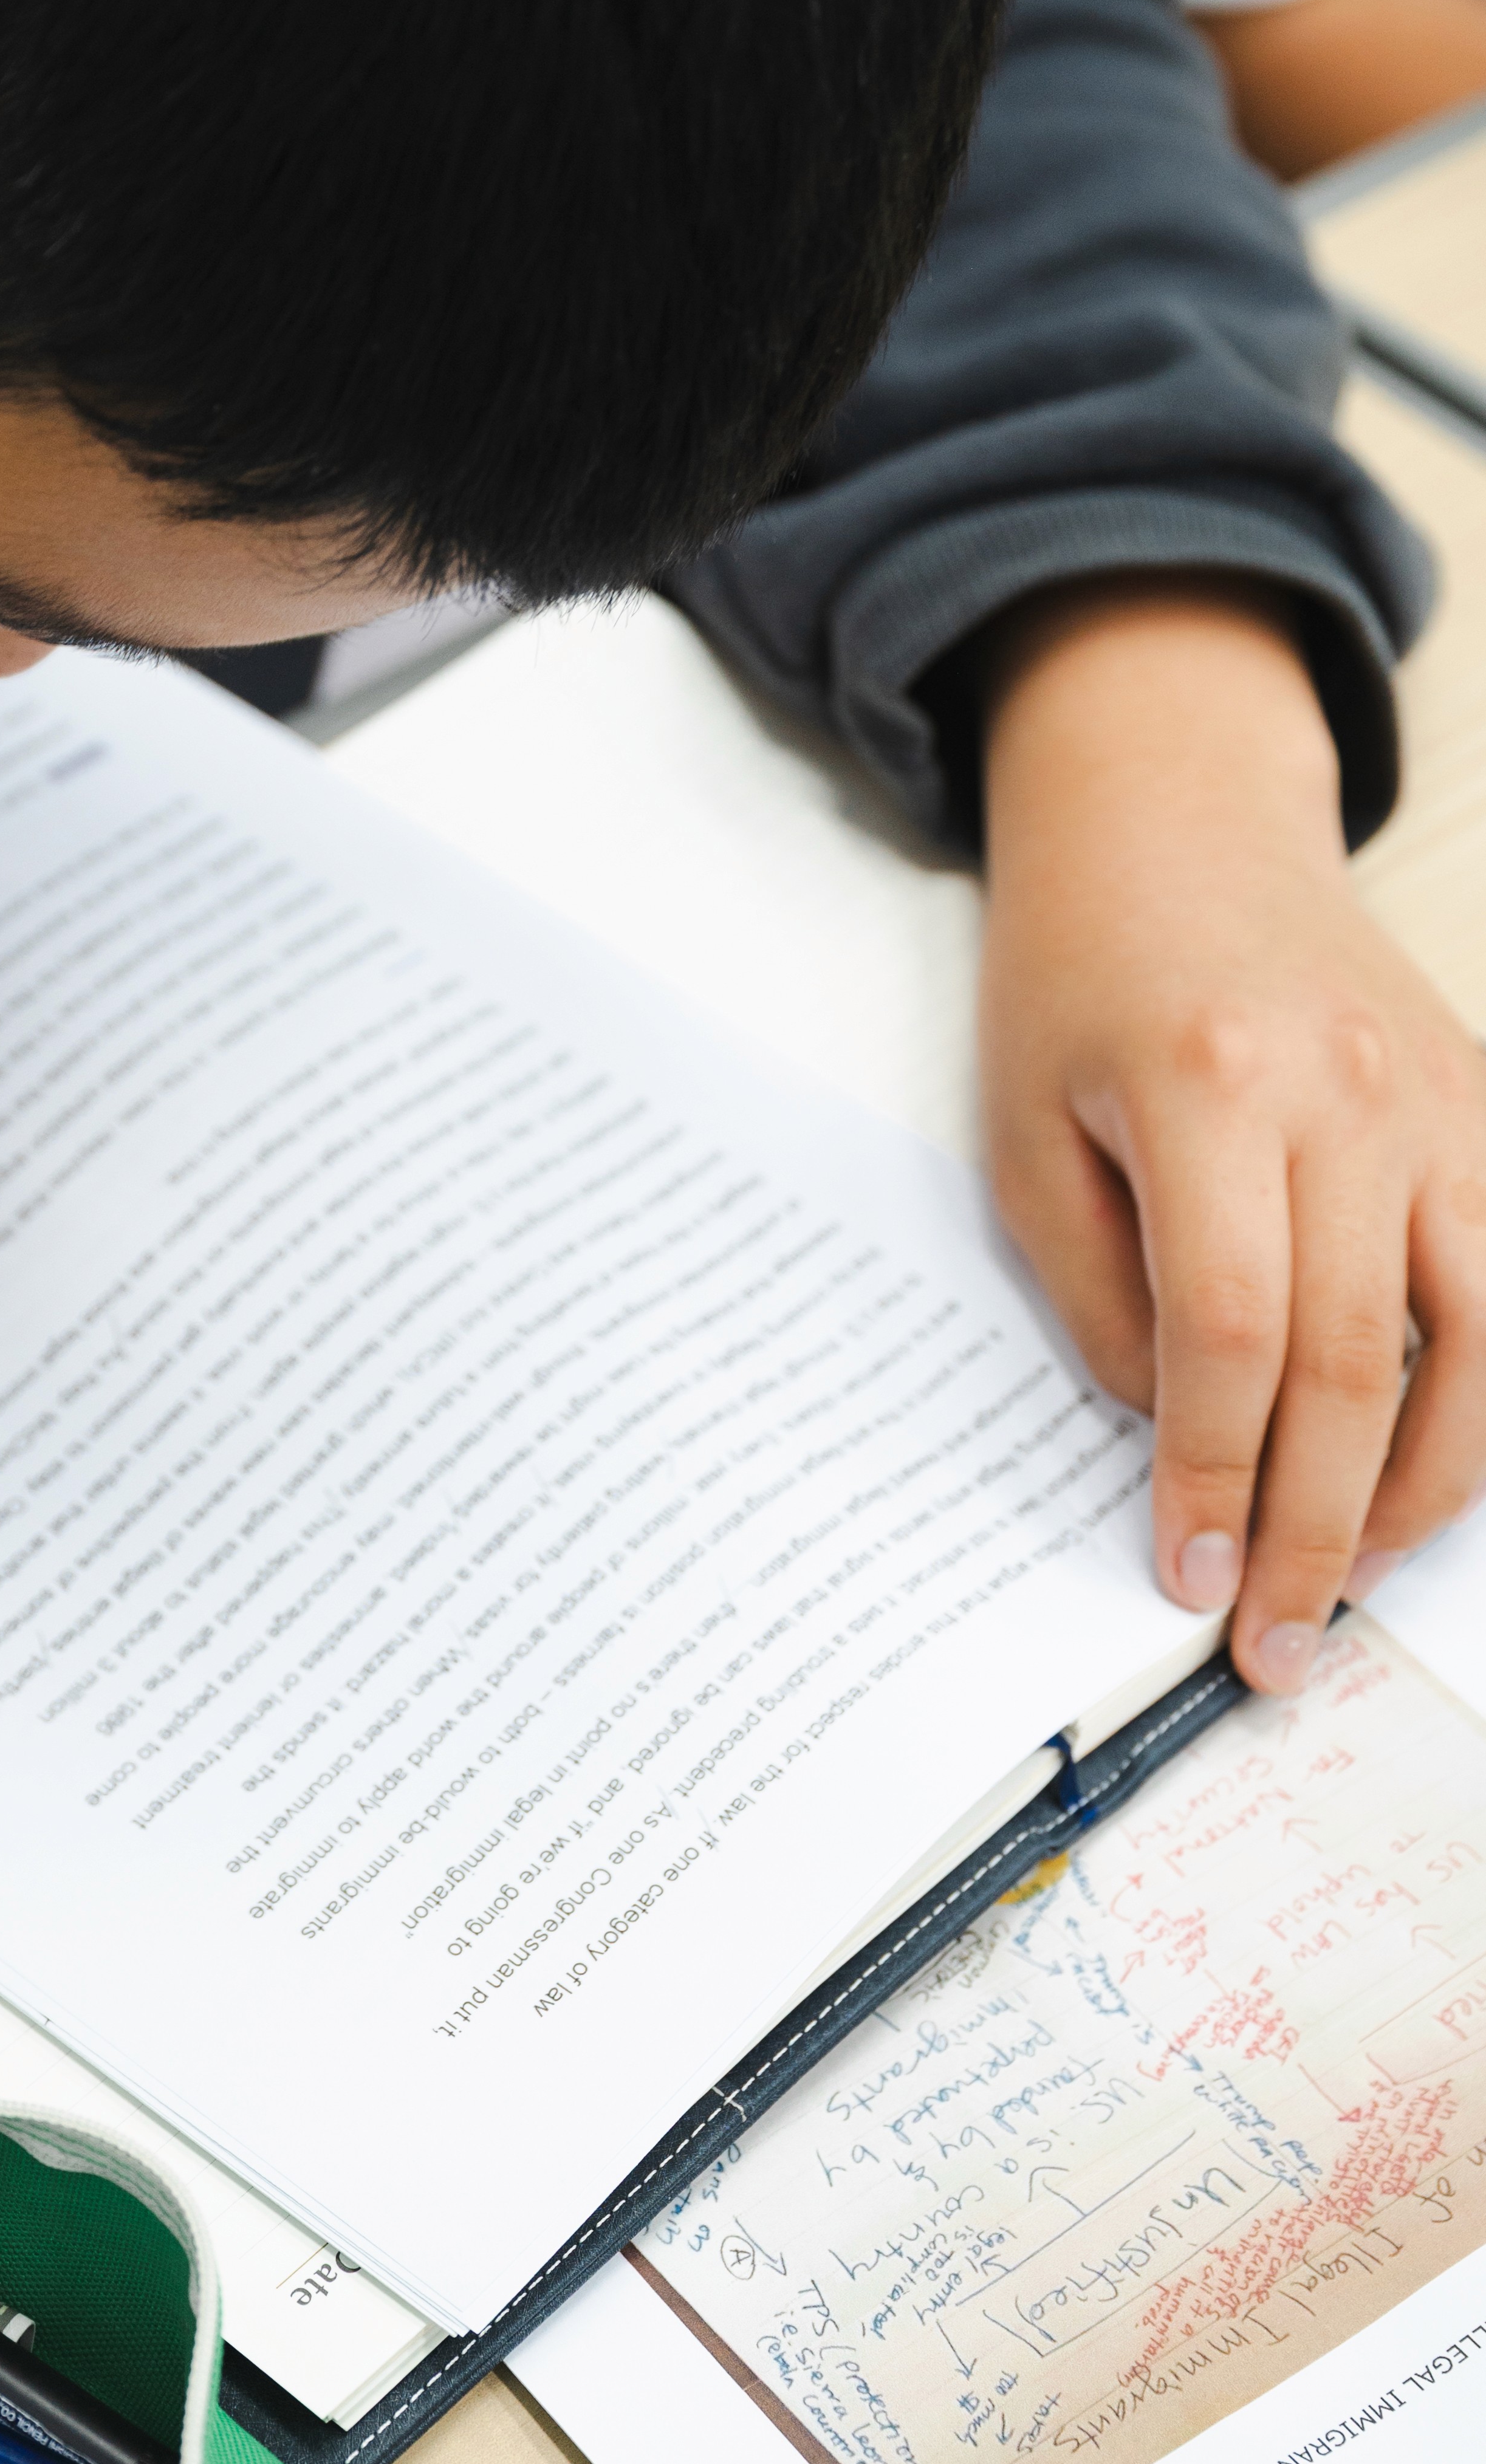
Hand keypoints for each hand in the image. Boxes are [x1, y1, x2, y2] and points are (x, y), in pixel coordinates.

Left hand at [979, 576, 1485, 1691]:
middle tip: (1275, 1646)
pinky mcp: (1483, 1109)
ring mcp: (1439, 1100)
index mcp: (1209, 1085)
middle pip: (1355, 1360)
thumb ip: (1094, 1290)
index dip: (1215, 1476)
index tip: (1188, 1582)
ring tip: (1358, 1585)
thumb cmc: (1078, 973)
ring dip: (1423, 1490)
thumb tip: (1167, 1436)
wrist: (1175, 817)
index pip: (1230, 1333)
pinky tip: (1438, 1480)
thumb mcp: (1024, 1127)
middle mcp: (1348, 1095)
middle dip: (1315, 1526)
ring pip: (1477, 1341)